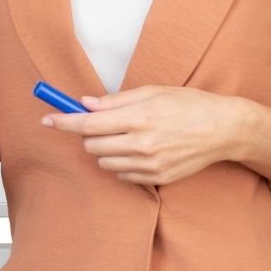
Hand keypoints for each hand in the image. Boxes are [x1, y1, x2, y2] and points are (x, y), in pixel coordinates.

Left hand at [41, 86, 236, 185]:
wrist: (223, 129)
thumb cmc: (187, 105)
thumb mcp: (150, 92)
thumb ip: (114, 101)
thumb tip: (84, 104)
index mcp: (138, 118)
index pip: (88, 124)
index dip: (63, 122)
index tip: (46, 120)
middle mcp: (142, 144)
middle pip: (92, 145)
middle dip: (86, 133)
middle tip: (99, 122)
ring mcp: (150, 164)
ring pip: (104, 162)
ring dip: (102, 148)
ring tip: (121, 135)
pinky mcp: (158, 178)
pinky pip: (123, 174)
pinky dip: (119, 162)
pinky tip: (134, 149)